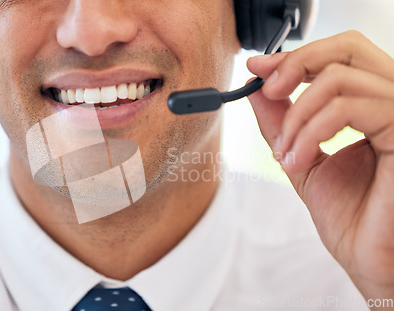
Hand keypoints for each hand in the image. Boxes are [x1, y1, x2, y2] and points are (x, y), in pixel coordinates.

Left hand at [247, 30, 393, 306]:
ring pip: (338, 78)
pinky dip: (309, 131)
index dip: (296, 56)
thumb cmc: (352, 218)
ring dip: (296, 118)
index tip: (259, 69)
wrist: (374, 261)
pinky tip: (297, 159)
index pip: (340, 58)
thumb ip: (283, 122)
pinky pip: (347, 108)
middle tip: (268, 90)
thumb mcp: (303, 158)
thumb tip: (257, 87)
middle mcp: (392, 103)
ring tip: (285, 155)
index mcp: (373, 106)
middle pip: (347, 49)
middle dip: (296, 65)